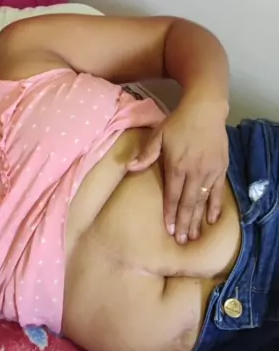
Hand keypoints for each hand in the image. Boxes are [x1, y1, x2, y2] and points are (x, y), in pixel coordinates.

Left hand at [126, 99, 228, 243]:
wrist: (206, 110)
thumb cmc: (179, 122)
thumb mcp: (159, 134)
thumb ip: (146, 154)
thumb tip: (129, 168)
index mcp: (177, 165)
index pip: (172, 195)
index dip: (170, 214)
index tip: (168, 230)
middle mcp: (194, 172)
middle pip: (188, 203)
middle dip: (183, 223)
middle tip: (180, 241)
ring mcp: (209, 171)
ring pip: (202, 201)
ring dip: (197, 219)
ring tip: (193, 236)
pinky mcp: (221, 169)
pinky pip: (217, 192)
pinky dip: (214, 206)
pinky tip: (211, 220)